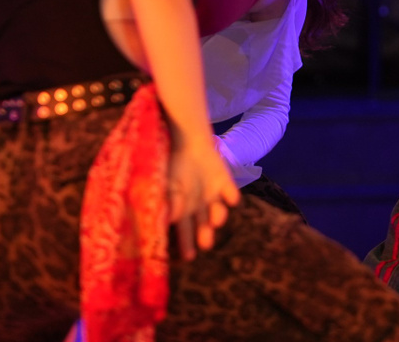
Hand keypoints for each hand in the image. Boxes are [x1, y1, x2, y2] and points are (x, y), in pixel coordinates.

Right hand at [167, 135, 241, 259]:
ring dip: (218, 217)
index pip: (184, 231)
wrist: (187, 141)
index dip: (186, 244)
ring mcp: (213, 196)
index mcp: (183, 210)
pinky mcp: (225, 183)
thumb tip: (169, 218)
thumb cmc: (172, 164)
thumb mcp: (166, 183)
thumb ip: (169, 200)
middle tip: (206, 245)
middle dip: (205, 236)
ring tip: (216, 220)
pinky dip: (231, 196)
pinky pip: (231, 193)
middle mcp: (199, 208)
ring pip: (218, 213)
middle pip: (203, 227)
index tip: (189, 257)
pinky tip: (231, 199)